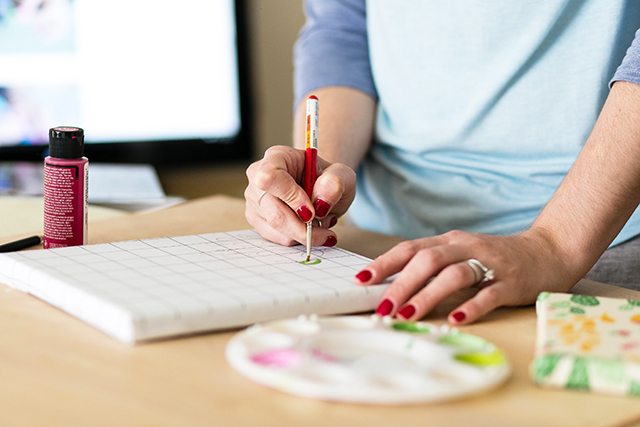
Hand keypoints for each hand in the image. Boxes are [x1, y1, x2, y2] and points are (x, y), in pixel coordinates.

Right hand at [245, 145, 355, 245]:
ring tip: (321, 225)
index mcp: (277, 157)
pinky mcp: (256, 220)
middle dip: (302, 228)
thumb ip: (335, 182)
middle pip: (274, 212)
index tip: (312, 211)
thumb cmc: (327, 179)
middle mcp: (258, 176)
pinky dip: (296, 239)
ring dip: (303, 234)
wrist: (320, 189)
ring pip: (276, 228)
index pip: (270, 176)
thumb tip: (321, 202)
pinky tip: (308, 229)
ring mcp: (254, 200)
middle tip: (326, 233)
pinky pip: (276, 238)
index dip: (291, 197)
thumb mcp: (342, 175)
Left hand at [354, 228, 580, 323]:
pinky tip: (456, 319)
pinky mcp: (511, 281)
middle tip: (382, 307)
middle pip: (427, 260)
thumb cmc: (496, 257)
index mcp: (450, 241)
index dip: (384, 262)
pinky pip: (488, 293)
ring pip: (453, 275)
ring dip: (427, 295)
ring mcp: (490, 263)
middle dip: (400, 284)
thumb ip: (433, 265)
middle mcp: (466, 247)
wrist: (549, 250)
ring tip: (407, 314)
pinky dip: (470, 306)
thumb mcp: (461, 254)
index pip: (410, 248)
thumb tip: (393, 286)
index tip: (362, 279)